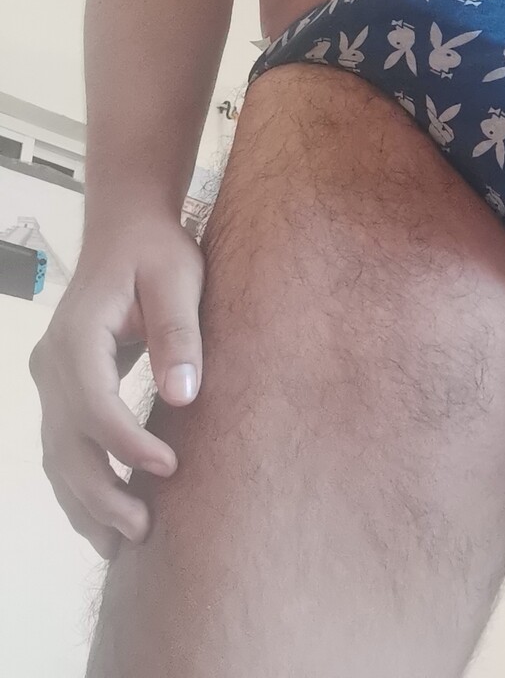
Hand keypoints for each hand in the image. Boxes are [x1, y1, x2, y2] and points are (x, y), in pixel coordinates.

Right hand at [28, 212, 205, 559]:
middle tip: (144, 529)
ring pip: (57, 455)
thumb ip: (180, 332)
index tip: (169, 468)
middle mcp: (53, 362)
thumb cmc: (157, 251)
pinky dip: (80, 485)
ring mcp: (52, 379)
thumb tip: (185, 393)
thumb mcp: (178, 278)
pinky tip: (108, 518)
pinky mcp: (63, 389)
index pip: (93, 403)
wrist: (126, 231)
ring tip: (124, 542)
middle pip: (65, 443)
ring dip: (86, 501)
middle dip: (101, 492)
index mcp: (78, 334)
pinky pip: (63, 447)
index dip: (126, 443)